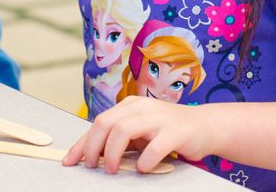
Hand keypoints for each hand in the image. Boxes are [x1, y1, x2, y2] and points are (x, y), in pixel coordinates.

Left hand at [62, 96, 214, 173]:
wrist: (205, 126)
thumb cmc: (168, 131)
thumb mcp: (140, 131)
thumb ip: (119, 138)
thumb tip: (91, 154)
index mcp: (131, 105)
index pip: (98, 121)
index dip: (82, 143)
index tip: (70, 161)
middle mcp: (142, 107)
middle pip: (106, 123)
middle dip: (93, 147)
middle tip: (93, 166)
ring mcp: (159, 118)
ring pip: (123, 131)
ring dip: (113, 154)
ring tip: (113, 170)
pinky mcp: (176, 132)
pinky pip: (154, 147)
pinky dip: (145, 161)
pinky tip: (144, 169)